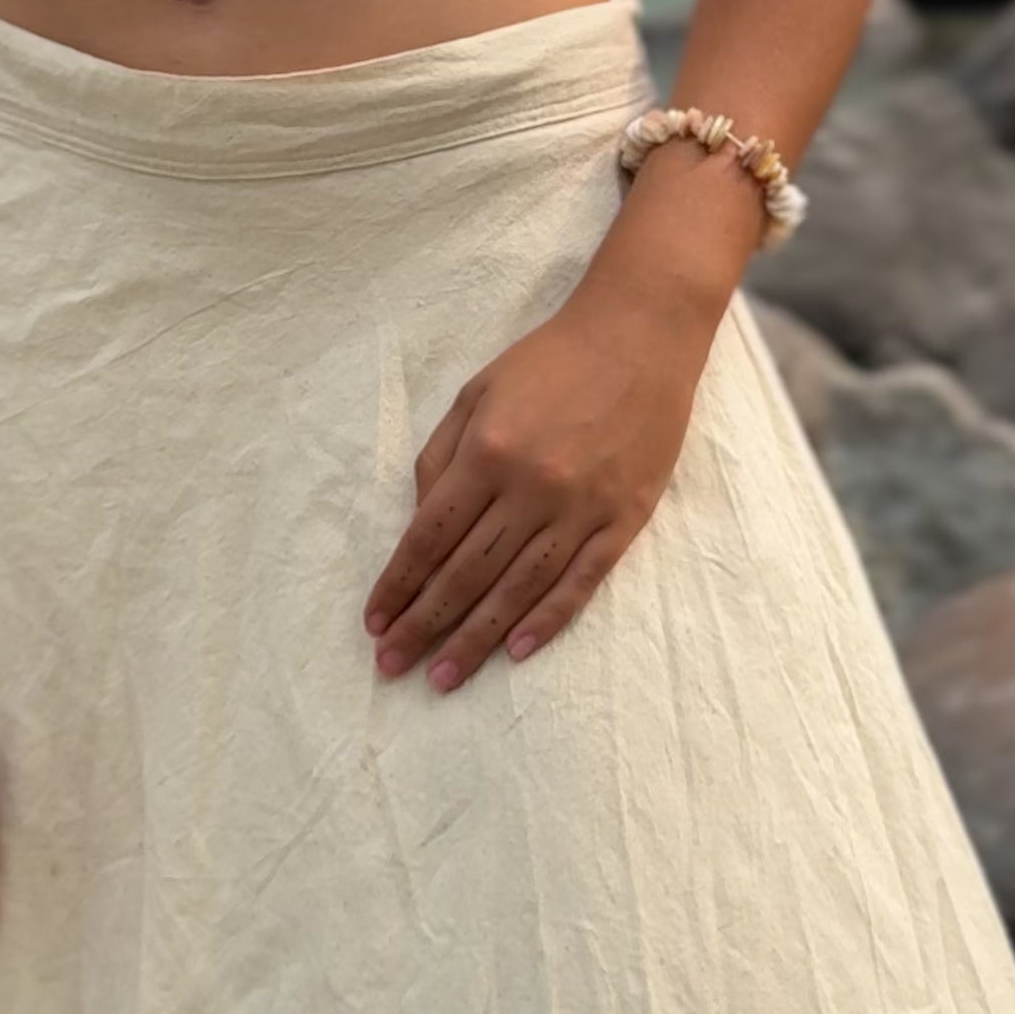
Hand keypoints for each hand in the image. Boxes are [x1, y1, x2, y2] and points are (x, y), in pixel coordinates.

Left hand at [361, 288, 707, 691]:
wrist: (639, 336)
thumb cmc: (549, 362)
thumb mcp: (475, 393)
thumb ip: (440, 459)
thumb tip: (419, 526)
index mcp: (487, 452)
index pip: (428, 538)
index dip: (398, 586)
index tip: (374, 623)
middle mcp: (530, 487)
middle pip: (466, 574)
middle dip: (424, 625)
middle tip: (392, 667)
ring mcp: (580, 508)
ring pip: (518, 590)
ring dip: (475, 639)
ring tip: (442, 677)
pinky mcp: (623, 520)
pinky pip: (579, 583)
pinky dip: (546, 621)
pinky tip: (514, 652)